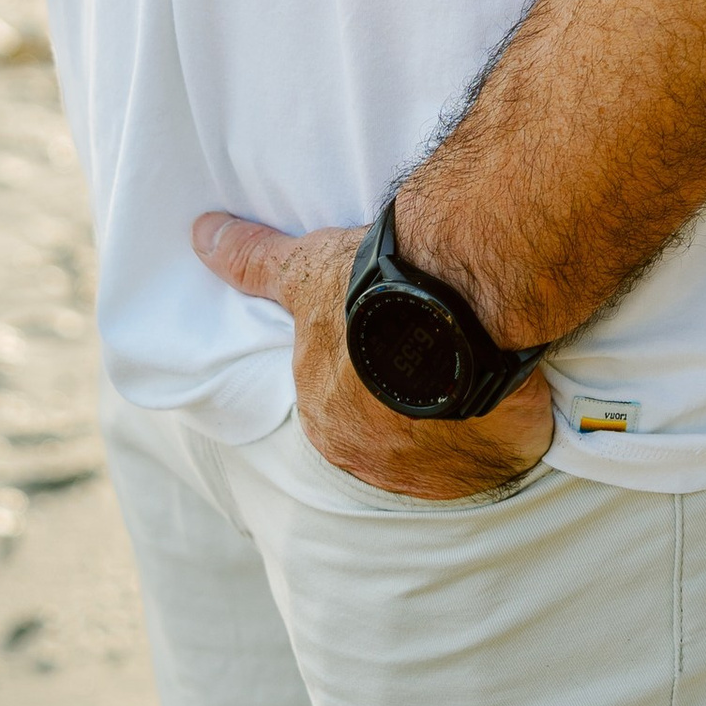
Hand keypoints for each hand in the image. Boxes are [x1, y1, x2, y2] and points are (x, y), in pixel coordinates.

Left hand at [193, 212, 555, 500]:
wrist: (456, 296)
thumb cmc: (370, 286)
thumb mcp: (304, 271)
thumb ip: (253, 262)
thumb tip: (200, 234)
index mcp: (322, 419)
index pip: (339, 400)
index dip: (366, 367)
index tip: (392, 335)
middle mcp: (366, 459)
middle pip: (387, 428)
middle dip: (406, 398)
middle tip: (435, 345)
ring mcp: (428, 471)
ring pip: (440, 444)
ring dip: (453, 417)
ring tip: (474, 363)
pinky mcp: (482, 469)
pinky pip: (489, 456)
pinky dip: (498, 432)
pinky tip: (505, 394)